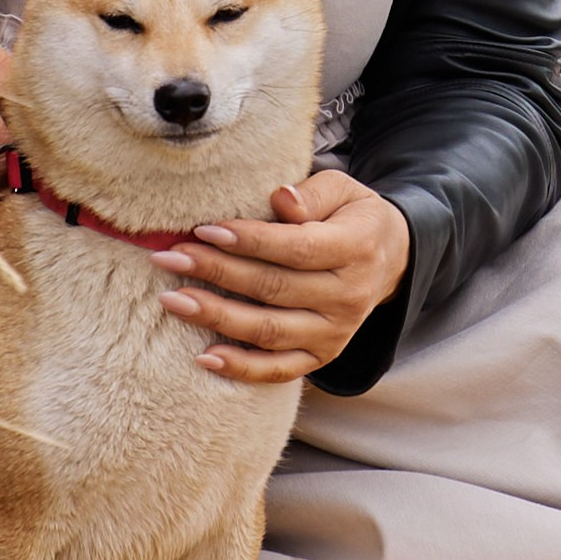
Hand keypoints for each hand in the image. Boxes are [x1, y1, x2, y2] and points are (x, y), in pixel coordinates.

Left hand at [153, 171, 411, 384]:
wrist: (389, 259)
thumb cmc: (351, 216)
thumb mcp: (343, 190)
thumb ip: (312, 193)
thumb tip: (280, 198)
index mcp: (355, 248)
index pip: (296, 248)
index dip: (249, 240)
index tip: (205, 229)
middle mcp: (347, 296)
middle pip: (273, 289)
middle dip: (216, 273)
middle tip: (171, 258)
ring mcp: (335, 332)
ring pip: (268, 330)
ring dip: (216, 317)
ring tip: (172, 300)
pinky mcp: (322, 356)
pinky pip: (279, 369)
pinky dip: (241, 367)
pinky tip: (204, 356)